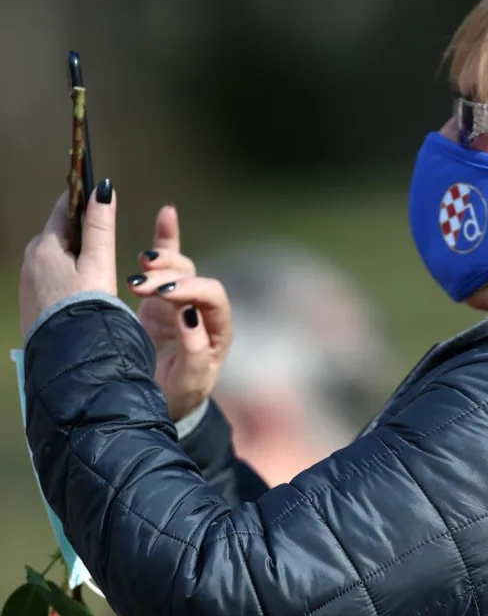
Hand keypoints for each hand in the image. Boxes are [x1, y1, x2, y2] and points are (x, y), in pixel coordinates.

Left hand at [19, 182, 116, 337]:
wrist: (70, 355)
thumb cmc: (86, 308)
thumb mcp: (99, 263)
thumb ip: (100, 225)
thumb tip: (102, 189)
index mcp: (45, 245)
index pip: (64, 208)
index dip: (84, 202)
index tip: (99, 202)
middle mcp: (29, 260)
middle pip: (58, 236)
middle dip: (79, 239)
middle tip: (103, 256)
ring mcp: (27, 283)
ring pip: (53, 260)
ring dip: (71, 262)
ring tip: (93, 281)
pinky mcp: (31, 304)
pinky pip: (48, 282)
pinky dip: (63, 282)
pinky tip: (77, 298)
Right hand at [128, 205, 231, 420]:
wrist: (162, 403)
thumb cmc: (179, 398)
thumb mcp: (188, 384)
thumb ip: (194, 354)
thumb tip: (189, 316)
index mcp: (219, 332)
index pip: (213, 299)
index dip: (191, 291)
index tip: (165, 293)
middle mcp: (205, 312)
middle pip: (194, 278)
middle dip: (168, 276)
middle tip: (139, 285)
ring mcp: (184, 302)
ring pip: (179, 268)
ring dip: (160, 262)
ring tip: (141, 266)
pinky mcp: (162, 298)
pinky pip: (170, 262)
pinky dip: (167, 239)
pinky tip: (167, 213)